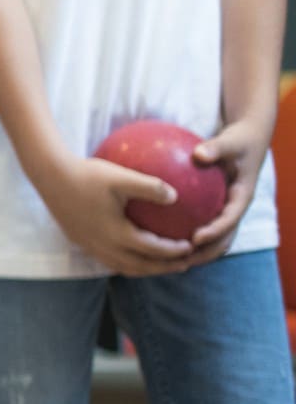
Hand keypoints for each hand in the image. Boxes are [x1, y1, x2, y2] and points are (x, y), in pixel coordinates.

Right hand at [34, 153, 193, 276]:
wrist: (50, 177)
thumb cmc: (87, 175)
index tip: (190, 248)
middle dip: (163, 268)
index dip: (173, 252)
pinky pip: (109, 260)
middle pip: (139, 267)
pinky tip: (133, 252)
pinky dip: (127, 262)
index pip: (151, 250)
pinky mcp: (81, 241)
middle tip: (184, 265)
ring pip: (122, 267)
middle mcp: (102, 245)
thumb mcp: (121, 177)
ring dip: (145, 269)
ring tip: (161, 265)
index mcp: (115, 233)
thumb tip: (177, 196)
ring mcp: (89, 245)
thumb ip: (150, 187)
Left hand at [181, 117, 275, 268]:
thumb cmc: (238, 141)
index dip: (215, 231)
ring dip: (193, 253)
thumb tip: (199, 152)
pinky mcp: (215, 212)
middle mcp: (234, 209)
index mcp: (242, 197)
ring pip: (212, 240)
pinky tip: (155, 240)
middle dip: (204, 253)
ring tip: (166, 261)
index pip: (230, 220)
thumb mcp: (231, 142)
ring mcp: (225, 213)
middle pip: (223, 239)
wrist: (247, 144)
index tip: (195, 238)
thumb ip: (216, 148)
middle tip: (179, 260)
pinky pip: (199, 227)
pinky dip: (183, 236)